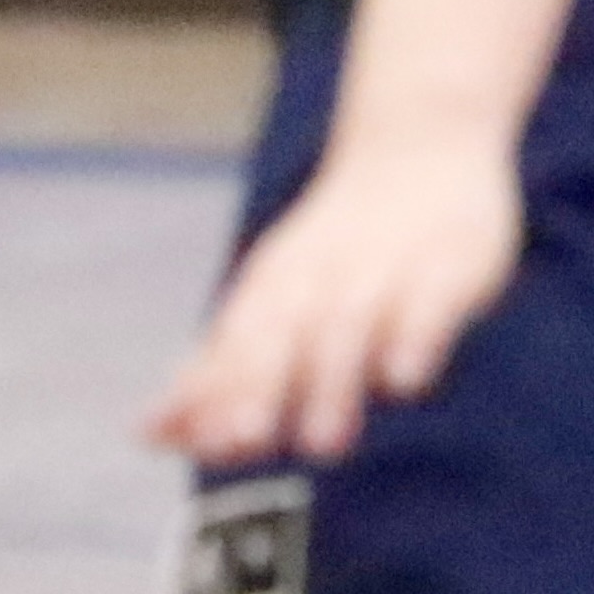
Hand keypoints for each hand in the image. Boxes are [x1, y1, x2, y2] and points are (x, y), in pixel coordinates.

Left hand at [146, 135, 521, 467]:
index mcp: (271, 291)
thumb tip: (147, 435)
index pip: (235, 346)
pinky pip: (428, 306)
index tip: (200, 444)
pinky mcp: (446, 269)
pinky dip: (414, 340)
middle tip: (245, 441)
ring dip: (332, 383)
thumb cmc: (335, 249)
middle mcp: (318, 280)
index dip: (217, 393)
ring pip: (348, 328)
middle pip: (281, 335)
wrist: (419, 148)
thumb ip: (217, 373)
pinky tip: (403, 380)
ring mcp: (382, 273)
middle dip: (259, 386)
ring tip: (322, 445)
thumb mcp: (271, 303)